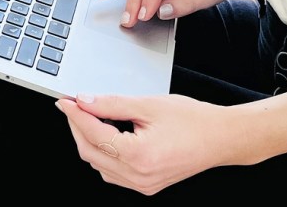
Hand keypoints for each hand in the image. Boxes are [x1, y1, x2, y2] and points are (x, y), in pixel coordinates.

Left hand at [54, 92, 223, 194]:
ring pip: (99, 164)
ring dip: (89, 140)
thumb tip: (85, 101)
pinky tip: (107, 133)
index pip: (94, 134)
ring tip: (90, 115)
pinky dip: (103, 152)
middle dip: (78, 126)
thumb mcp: (149, 104)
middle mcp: (138, 176)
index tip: (65, 100)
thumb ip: (113, 103)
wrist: (220, 138)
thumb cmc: (193, 120)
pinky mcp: (145, 186)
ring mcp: (141, 185)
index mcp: (138, 155)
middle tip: (73, 104)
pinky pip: (113, 172)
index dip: (75, 114)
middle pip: (91, 152)